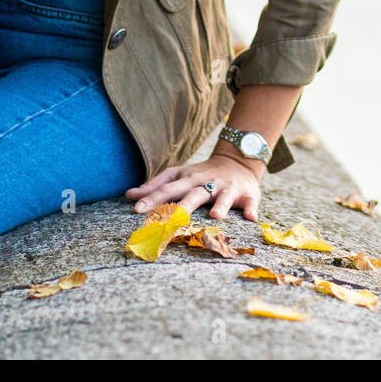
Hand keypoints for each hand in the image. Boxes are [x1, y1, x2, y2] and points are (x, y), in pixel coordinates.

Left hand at [125, 153, 262, 221]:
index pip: (168, 188)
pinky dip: (251, 209)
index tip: (136, 209)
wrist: (238, 160)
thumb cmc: (201, 174)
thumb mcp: (179, 175)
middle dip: (181, 206)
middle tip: (168, 221)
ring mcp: (227, 187)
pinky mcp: (247, 194)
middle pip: (193, 193)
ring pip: (223, 196)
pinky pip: (250, 202)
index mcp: (188, 179)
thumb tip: (128, 195)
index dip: (152, 198)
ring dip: (221, 204)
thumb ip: (155, 186)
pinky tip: (251, 218)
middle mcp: (207, 182)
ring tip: (217, 216)